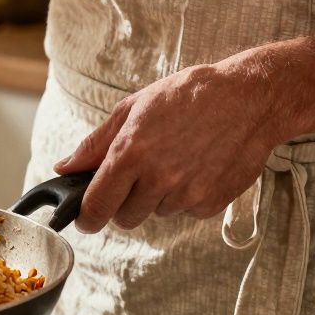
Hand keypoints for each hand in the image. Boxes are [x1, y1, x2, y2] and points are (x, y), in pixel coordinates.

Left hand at [54, 59, 290, 232]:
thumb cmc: (187, 96)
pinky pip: (186, 212)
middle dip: (124, 202)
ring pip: (157, 214)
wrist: (250, 99)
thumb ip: (95, 144)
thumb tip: (64, 168)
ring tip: (175, 160)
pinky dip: (186, 197)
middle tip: (139, 175)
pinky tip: (197, 167)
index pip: (96, 206)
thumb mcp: (133, 108)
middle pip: (125, 218)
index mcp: (131, 154)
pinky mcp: (212, 203)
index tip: (85, 218)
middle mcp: (158, 179)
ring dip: (158, 197)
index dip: (86, 217)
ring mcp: (187, 194)